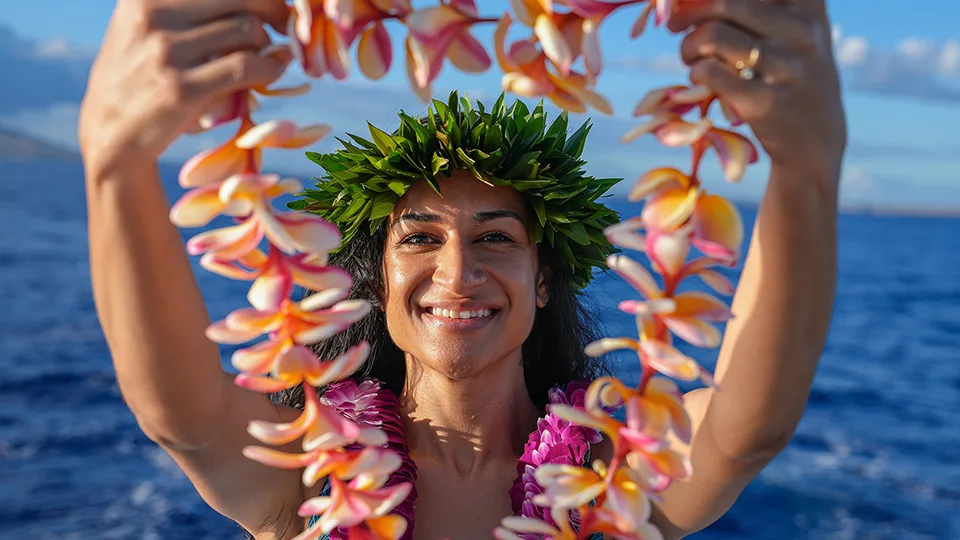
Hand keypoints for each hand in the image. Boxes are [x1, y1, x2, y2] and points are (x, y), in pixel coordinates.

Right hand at [79, 0, 289, 174]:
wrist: (110, 135)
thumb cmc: (140, 80)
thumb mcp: (147, 30)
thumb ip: (189, 12)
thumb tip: (262, 5)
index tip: (273, 4)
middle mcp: (151, 15)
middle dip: (273, 9)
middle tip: (285, 26)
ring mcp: (165, 52)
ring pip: (247, 29)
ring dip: (266, 45)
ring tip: (265, 57)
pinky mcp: (181, 89)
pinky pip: (246, 66)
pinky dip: (269, 67)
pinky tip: (273, 71)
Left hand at [670, 0, 846, 182]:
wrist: (816, 140)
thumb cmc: (793, 76)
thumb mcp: (797, 32)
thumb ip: (761, 8)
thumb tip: (693, 1)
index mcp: (809, 6)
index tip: (690, 1)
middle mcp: (803, 31)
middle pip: (725, 2)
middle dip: (689, 13)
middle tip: (676, 26)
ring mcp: (787, 67)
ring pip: (713, 35)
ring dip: (688, 45)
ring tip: (690, 57)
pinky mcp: (765, 102)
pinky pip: (710, 72)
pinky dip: (695, 72)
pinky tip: (700, 78)